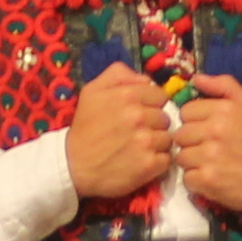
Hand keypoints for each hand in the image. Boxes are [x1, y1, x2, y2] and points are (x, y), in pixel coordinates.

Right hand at [62, 63, 175, 205]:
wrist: (73, 166)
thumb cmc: (85, 127)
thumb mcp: (92, 91)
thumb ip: (119, 74)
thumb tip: (146, 79)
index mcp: (127, 95)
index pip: (160, 96)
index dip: (150, 105)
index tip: (138, 115)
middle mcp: (139, 116)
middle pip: (165, 118)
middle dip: (153, 125)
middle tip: (135, 133)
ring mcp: (146, 141)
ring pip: (168, 138)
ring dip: (156, 143)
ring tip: (138, 148)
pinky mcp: (149, 164)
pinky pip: (166, 159)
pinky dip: (157, 162)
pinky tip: (141, 161)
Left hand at [175, 74, 241, 214]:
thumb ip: (223, 85)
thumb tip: (195, 78)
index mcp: (222, 110)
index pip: (186, 112)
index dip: (195, 120)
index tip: (207, 128)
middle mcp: (214, 131)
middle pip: (180, 135)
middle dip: (191, 141)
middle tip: (208, 147)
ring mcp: (209, 156)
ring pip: (181, 156)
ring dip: (192, 162)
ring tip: (209, 163)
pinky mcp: (207, 180)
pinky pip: (187, 178)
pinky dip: (196, 181)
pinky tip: (211, 177)